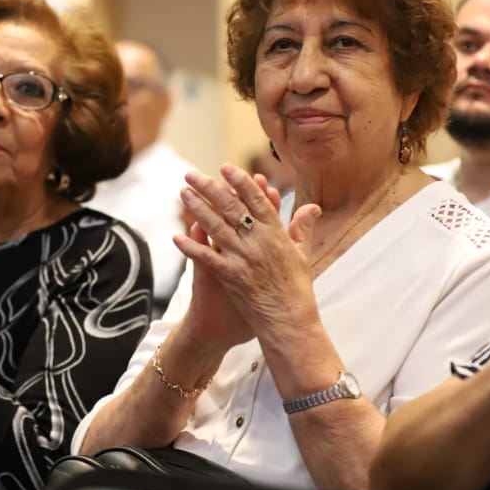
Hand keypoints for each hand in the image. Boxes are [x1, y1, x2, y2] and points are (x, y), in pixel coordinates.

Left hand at [174, 164, 320, 340]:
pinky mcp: (231, 277)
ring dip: (198, 209)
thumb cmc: (298, 289)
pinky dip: (192, 247)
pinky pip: (208, 258)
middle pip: (232, 208)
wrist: (290, 321)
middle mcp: (259, 242)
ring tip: (183, 194)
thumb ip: (303, 228)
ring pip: (216, 227)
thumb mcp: (303, 255)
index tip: (226, 168)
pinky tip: (177, 236)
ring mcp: (244, 259)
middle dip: (211, 189)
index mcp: (277, 234)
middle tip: (192, 175)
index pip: (257, 201)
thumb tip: (312, 207)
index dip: (241, 182)